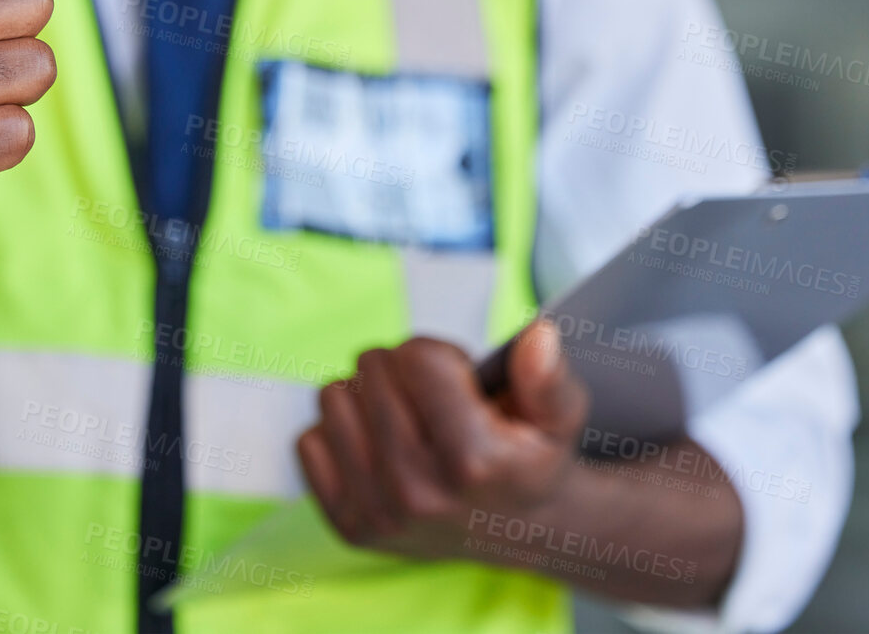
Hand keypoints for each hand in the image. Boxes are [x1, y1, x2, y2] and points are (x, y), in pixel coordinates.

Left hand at [296, 320, 589, 561]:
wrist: (517, 531)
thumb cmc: (531, 458)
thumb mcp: (559, 416)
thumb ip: (548, 376)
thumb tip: (538, 337)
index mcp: (472, 460)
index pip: (415, 356)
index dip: (440, 357)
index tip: (460, 384)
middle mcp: (419, 492)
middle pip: (372, 370)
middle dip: (402, 371)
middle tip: (433, 403)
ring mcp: (379, 513)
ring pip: (333, 397)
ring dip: (365, 397)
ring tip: (405, 421)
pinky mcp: (349, 526)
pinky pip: (308, 441)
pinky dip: (338, 434)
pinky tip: (378, 448)